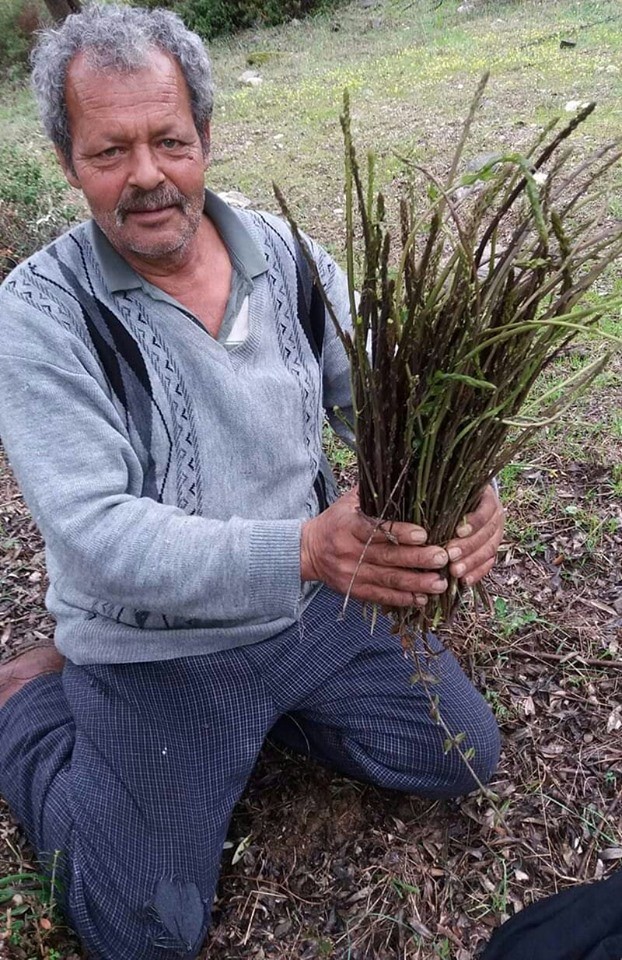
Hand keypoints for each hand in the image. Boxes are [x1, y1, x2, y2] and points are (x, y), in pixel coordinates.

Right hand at [300, 489, 448, 607]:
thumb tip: (401, 476)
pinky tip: (420, 599)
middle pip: (387, 556)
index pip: (375, 529)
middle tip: (442, 558)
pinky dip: (401, 598)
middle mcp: (349, 550)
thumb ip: (370, 494)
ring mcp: (351, 573)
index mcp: (348, 525)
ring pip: (387, 579)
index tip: (424, 534)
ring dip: (416, 583)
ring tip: (439, 583)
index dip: (400, 533)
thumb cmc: (335, 522)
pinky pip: (380, 596)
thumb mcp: (347, 503)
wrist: (307, 551)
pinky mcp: (353, 590)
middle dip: (417, 559)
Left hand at [446, 484, 504, 586]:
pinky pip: (488, 564)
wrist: (470, 503)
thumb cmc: (454, 497)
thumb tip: (425, 503)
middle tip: (450, 555)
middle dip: (468, 546)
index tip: (458, 531)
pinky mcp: (493, 550)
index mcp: (487, 500)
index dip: (473, 522)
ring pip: (489, 551)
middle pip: (486, 534)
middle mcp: (496, 518)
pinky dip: (477, 573)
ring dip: (471, 563)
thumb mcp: (452, 492)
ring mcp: (497, 535)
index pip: (485, 511)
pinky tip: (465, 581)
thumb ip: (444, 498)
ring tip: (455, 571)